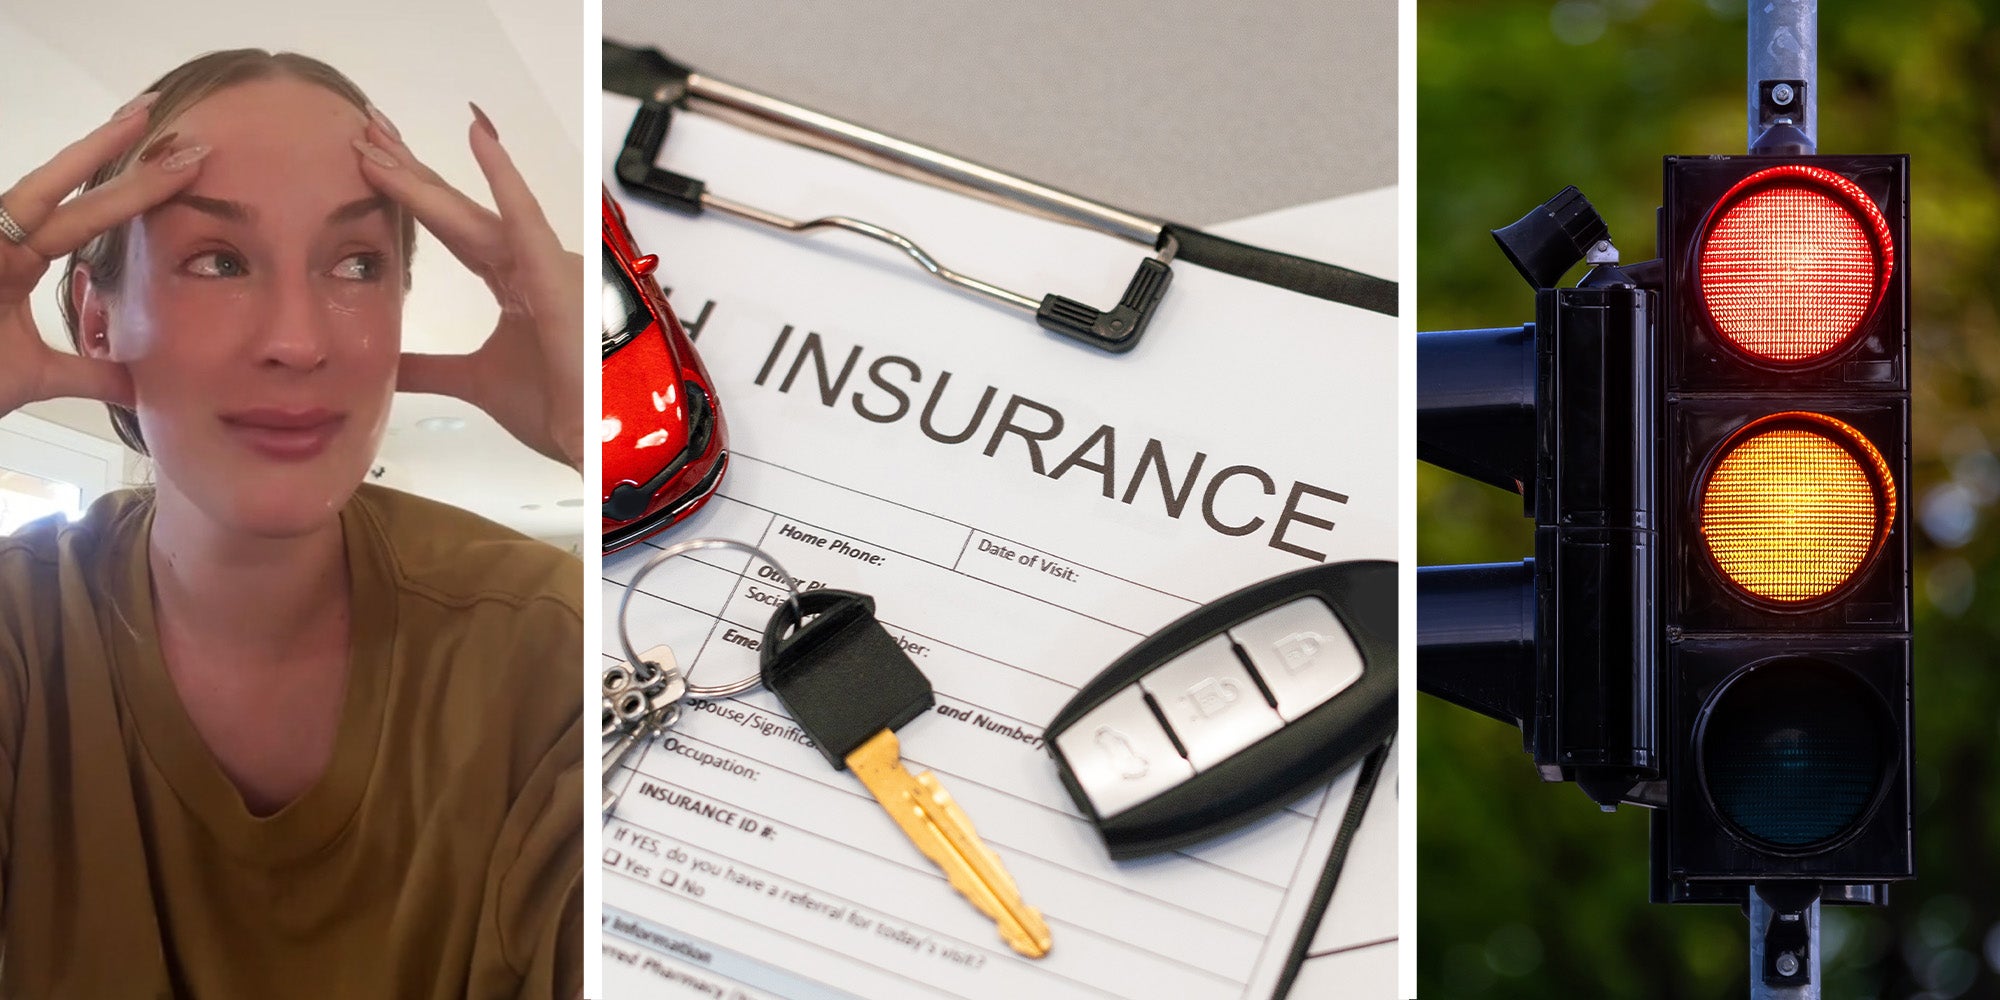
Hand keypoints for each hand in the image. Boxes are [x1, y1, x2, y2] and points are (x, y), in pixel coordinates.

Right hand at [0, 93, 204, 415]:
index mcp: (16, 261)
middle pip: (63, 189)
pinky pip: (9, 214)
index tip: (178, 161)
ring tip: (134, 121)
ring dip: (85, 159)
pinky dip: (41, 197)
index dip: (129, 188)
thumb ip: (86, 374)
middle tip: (160, 109)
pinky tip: (89, 153)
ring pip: (32, 192)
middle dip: (115, 153)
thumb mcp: (34, 377)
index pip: (83, 215)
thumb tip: (137, 387)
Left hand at [356, 104, 583, 472]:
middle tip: (364, 130)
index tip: (369, 164)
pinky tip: (480, 137)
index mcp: (514, 284)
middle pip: (455, 209)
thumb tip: (385, 363)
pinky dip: (503, 178)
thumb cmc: (562, 410)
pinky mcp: (557, 277)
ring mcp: (545, 266)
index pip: (451, 229)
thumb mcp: (472, 381)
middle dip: (408, 170)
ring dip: (424, 176)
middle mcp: (529, 266)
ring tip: (380, 136)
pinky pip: (525, 218)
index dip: (411, 196)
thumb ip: (428, 368)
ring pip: (473, 210)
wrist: (599, 444)